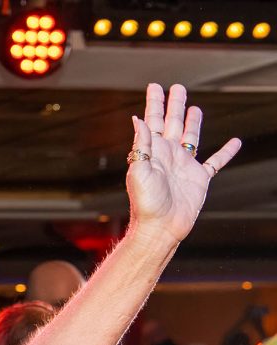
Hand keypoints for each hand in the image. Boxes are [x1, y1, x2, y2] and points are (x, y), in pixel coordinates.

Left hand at [127, 84, 240, 245]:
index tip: (155, 86)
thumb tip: (137, 119)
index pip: (153, 121)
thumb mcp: (138, 171)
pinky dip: (226, 153)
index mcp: (154, 151)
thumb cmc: (146, 204)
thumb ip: (140, 145)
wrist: (160, 229)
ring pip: (191, 138)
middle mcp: (169, 155)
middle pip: (174, 123)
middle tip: (177, 88)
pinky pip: (215, 162)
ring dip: (193, 122)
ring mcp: (185, 166)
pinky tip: (235, 143)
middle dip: (175, 105)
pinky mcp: (199, 180)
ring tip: (194, 109)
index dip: (155, 103)